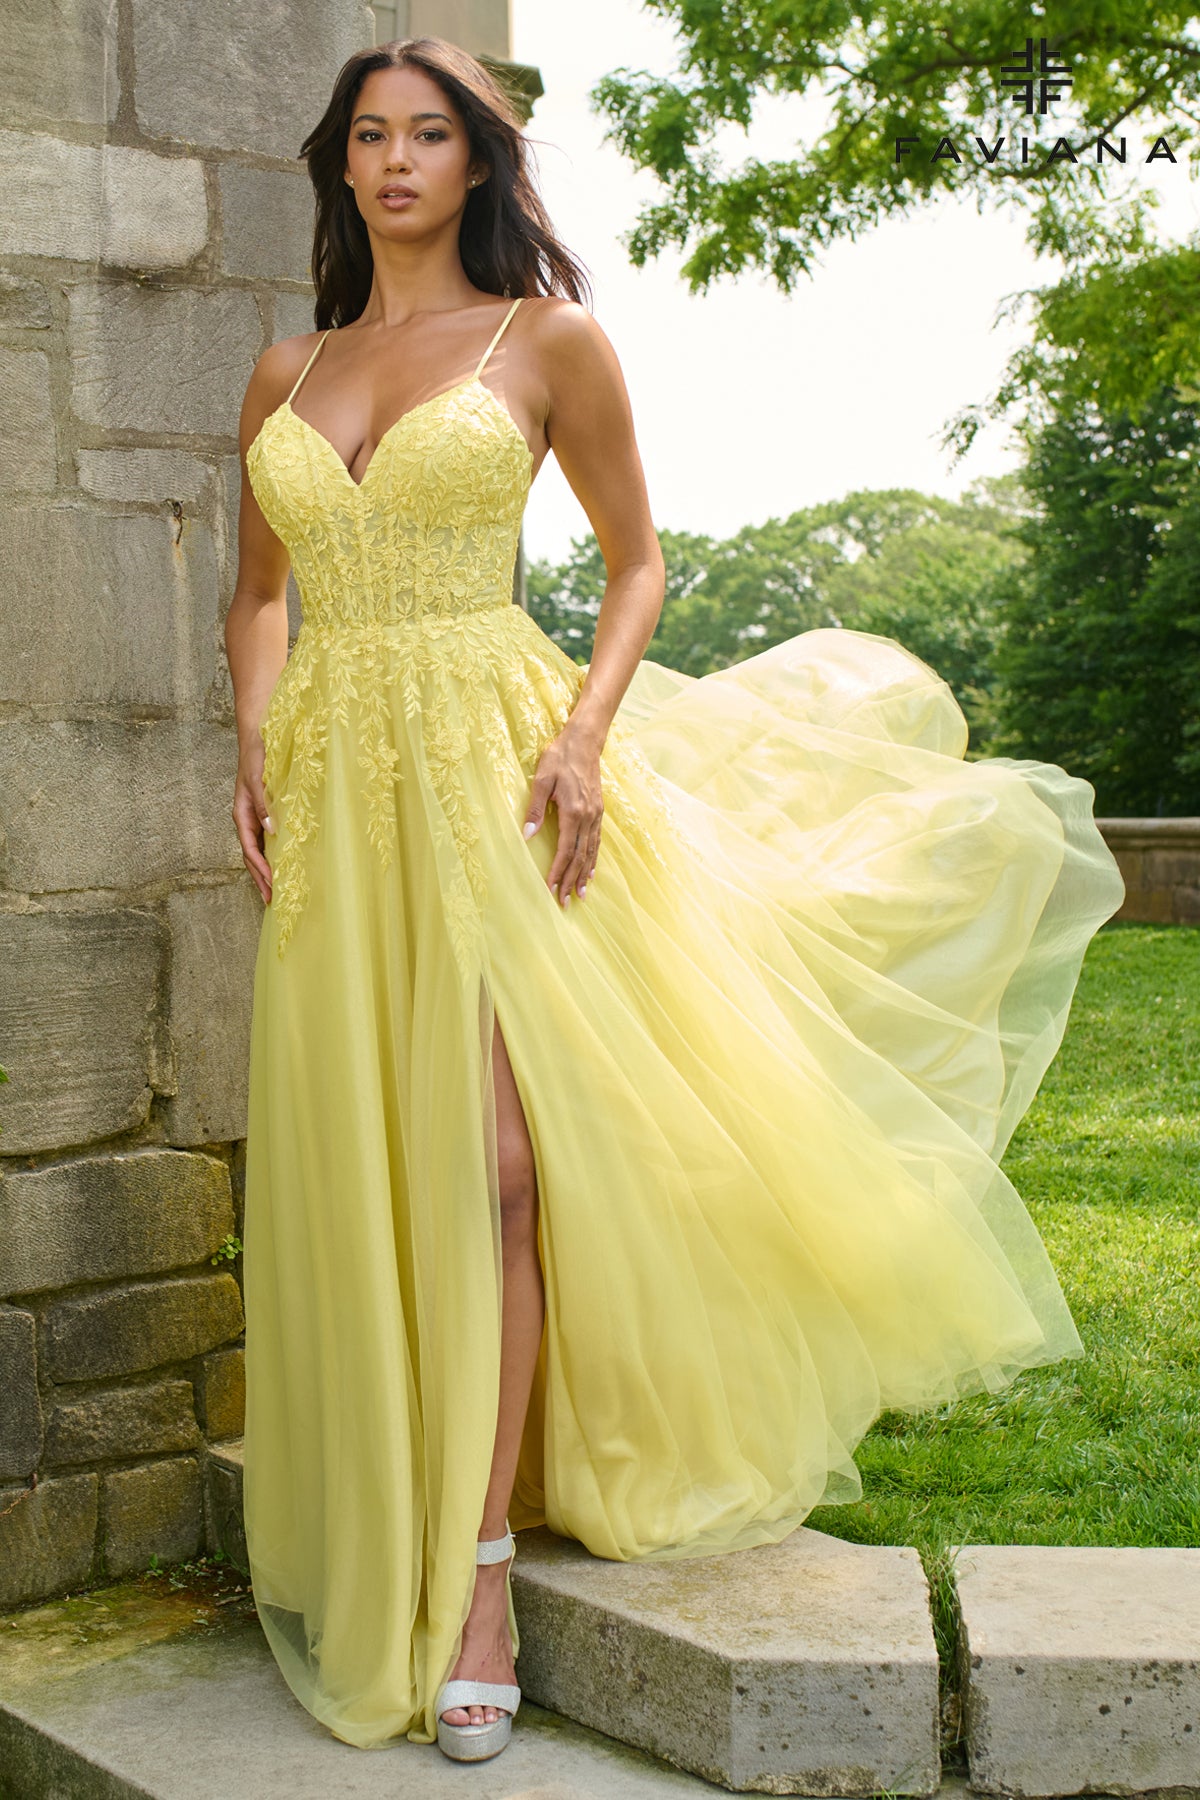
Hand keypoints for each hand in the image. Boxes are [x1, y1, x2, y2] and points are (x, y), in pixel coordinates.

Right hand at [233, 735, 273, 904]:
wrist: (257, 738)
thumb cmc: (257, 757)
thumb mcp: (259, 779)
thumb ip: (263, 804)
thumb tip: (269, 829)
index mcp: (242, 814)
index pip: (250, 848)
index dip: (260, 868)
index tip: (271, 884)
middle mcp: (247, 819)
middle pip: (251, 855)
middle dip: (260, 878)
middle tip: (271, 900)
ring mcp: (254, 817)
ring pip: (258, 850)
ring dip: (264, 870)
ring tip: (274, 890)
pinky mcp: (263, 813)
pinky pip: (266, 840)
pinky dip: (271, 855)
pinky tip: (280, 864)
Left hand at [522, 723, 602, 905]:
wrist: (584, 742)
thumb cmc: (559, 758)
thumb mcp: (541, 780)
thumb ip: (534, 809)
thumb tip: (526, 836)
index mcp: (573, 811)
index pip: (565, 850)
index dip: (558, 871)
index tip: (551, 889)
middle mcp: (588, 817)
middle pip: (580, 857)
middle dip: (571, 881)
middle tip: (565, 902)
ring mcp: (596, 815)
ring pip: (591, 852)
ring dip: (584, 874)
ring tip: (580, 894)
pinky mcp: (599, 812)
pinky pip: (597, 842)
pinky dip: (593, 859)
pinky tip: (591, 871)